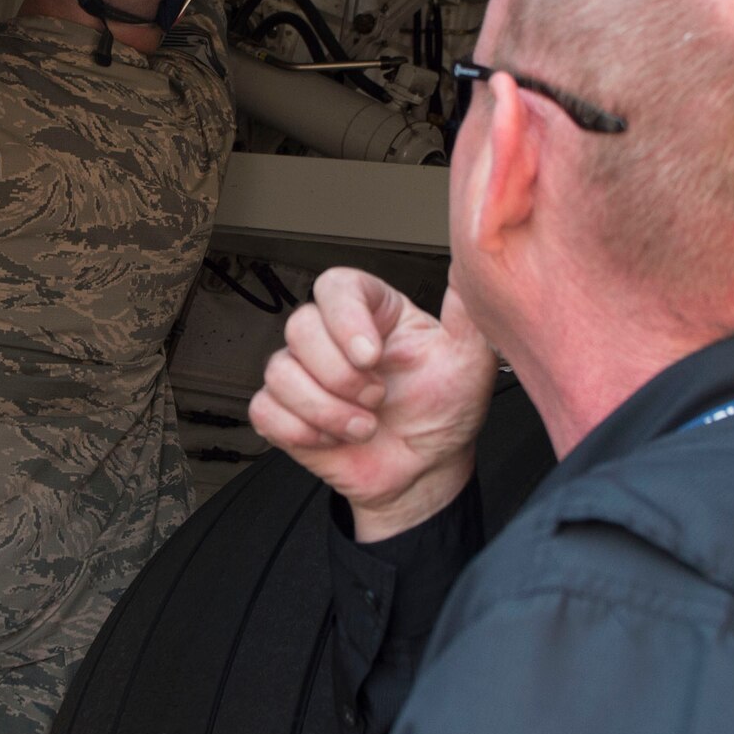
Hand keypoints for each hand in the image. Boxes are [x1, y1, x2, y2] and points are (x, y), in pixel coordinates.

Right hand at [250, 269, 497, 540]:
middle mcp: (333, 335)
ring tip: (365, 428)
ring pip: (280, 371)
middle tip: (378, 400)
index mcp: (373, 312)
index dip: (344, 317)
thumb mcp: (468, 360)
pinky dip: (301, 431)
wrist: (426, 471)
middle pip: (300, 326)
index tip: (372, 356)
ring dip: (326, 410)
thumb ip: (466, 310)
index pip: (336, 286)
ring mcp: (304, 373)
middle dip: (340, 375)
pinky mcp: (284, 411)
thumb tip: (469, 262)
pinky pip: (264, 409)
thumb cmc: (445, 411)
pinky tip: (335, 440)